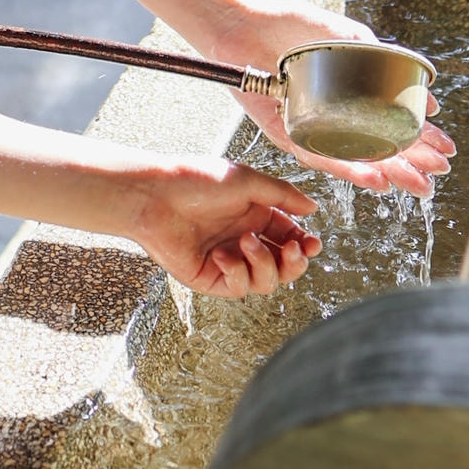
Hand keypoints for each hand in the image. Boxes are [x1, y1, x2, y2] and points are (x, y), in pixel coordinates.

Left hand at [133, 156, 320, 296]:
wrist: (154, 196)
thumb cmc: (196, 180)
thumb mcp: (246, 180)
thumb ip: (282, 194)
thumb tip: (313, 207)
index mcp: (254, 215)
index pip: (290, 237)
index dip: (305, 245)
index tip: (313, 244)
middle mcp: (243, 239)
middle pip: (284, 266)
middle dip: (294, 262)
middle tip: (292, 250)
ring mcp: (228, 260)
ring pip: (266, 282)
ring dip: (264, 264)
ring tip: (245, 241)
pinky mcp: (210, 278)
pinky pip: (238, 288)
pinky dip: (236, 272)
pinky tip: (221, 255)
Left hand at [218, 2, 454, 196]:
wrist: (244, 23)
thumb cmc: (293, 25)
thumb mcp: (346, 37)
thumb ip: (382, 62)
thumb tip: (426, 97)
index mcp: (351, 96)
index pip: (392, 124)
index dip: (421, 140)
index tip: (446, 152)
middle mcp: (334, 117)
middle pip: (378, 149)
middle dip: (411, 165)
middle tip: (436, 176)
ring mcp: (312, 129)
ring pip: (353, 160)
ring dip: (387, 173)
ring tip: (414, 185)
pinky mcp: (287, 136)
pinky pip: (319, 158)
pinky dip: (347, 170)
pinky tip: (375, 178)